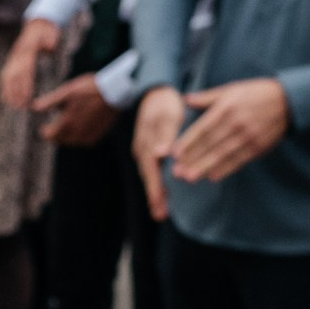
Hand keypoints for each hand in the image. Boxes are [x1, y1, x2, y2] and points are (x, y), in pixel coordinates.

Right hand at [0, 19, 61, 109]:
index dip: (26, 85)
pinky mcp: (12, 60)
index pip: (26, 70)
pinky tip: (4, 99)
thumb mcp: (51, 34)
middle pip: (15, 76)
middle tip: (20, 107)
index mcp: (28, 50)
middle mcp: (18, 55)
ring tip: (12, 106)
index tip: (28, 98)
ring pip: (8, 76)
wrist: (38, 24)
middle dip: (16, 92)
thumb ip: (50, 40)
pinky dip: (5, 87)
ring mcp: (13, 58)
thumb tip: (50, 47)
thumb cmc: (47, 32)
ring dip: (9, 92)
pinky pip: (6, 75)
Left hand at [32, 74, 119, 145]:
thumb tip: (33, 107)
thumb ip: (49, 102)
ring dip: (68, 134)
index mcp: (66, 123)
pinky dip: (79, 135)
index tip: (46, 124)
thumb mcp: (67, 91)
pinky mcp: (96, 138)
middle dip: (56, 132)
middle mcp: (76, 134)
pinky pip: (82, 141)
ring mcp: (86, 138)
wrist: (114, 92)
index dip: (45, 130)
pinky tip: (82, 124)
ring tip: (72, 119)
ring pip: (70, 142)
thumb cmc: (89, 89)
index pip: (48, 136)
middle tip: (60, 121)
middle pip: (58, 140)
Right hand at [132, 85, 188, 218]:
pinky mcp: (147, 151)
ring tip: (161, 212)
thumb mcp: (167, 115)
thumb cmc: (164, 103)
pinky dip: (155, 183)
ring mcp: (143, 151)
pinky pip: (150, 171)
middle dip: (154, 197)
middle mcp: (142, 150)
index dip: (155, 189)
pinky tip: (162, 193)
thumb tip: (159, 154)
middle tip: (161, 216)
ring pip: (148, 176)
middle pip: (148, 178)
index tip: (159, 204)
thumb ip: (165, 135)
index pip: (151, 171)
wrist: (155, 92)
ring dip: (155, 193)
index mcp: (146, 144)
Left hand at [169, 76, 291, 183]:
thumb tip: (185, 99)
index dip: (188, 142)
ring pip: (222, 154)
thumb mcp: (231, 89)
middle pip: (210, 144)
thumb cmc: (255, 94)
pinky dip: (226, 169)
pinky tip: (213, 176)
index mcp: (226, 107)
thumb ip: (207, 97)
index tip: (174, 154)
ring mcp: (248, 136)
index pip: (203, 128)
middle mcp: (236, 122)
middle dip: (192, 159)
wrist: (289, 101)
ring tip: (190, 178)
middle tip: (176, 172)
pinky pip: (239, 160)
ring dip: (205, 167)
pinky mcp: (259, 146)